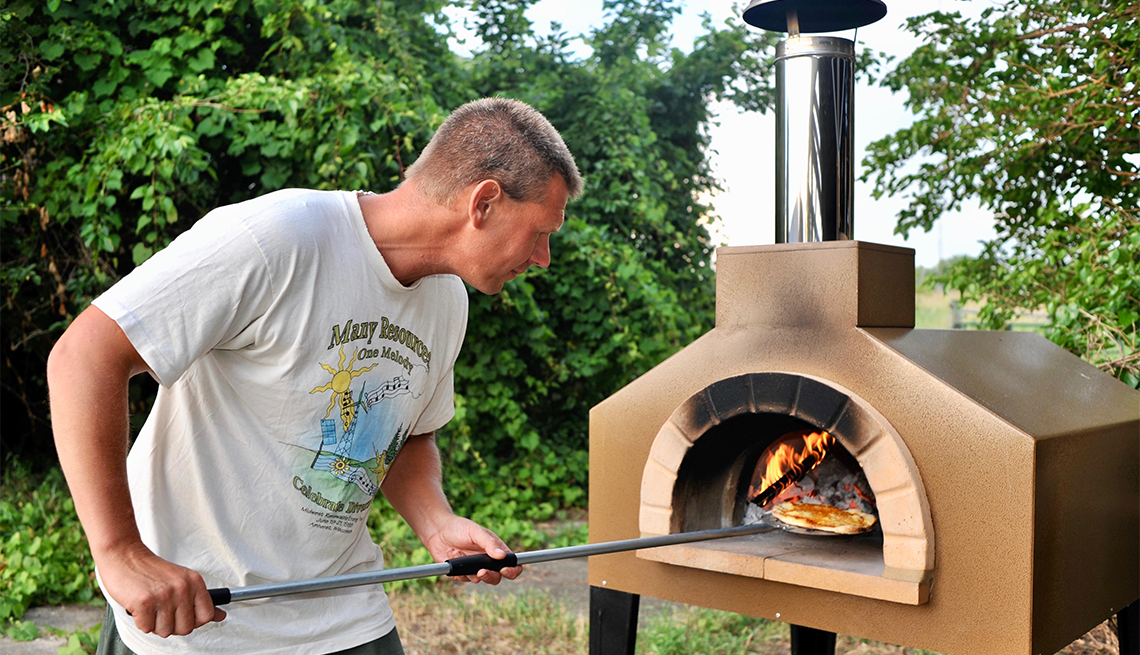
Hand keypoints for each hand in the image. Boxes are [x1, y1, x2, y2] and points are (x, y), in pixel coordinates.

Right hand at [97, 541, 225, 636]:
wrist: (124, 555)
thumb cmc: (150, 570)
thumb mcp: (182, 580)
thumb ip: (201, 600)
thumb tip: (221, 616)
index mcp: (195, 582)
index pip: (207, 615)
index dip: (194, 621)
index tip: (184, 616)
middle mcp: (182, 588)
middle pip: (186, 628)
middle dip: (172, 625)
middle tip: (163, 611)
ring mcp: (164, 596)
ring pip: (165, 631)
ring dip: (155, 624)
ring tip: (151, 607)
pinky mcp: (144, 603)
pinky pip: (146, 628)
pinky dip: (141, 622)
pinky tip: (140, 607)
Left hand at [421, 514, 522, 584]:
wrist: (437, 530)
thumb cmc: (459, 527)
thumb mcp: (475, 531)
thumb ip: (489, 543)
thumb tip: (502, 556)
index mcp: (496, 549)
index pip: (512, 563)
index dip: (512, 570)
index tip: (504, 570)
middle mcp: (487, 561)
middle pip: (497, 577)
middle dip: (490, 576)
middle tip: (481, 571)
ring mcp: (474, 568)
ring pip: (479, 580)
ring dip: (469, 570)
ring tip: (457, 552)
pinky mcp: (462, 573)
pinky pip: (463, 579)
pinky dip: (458, 570)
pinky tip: (452, 555)